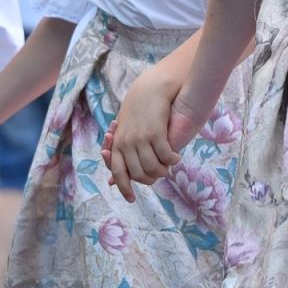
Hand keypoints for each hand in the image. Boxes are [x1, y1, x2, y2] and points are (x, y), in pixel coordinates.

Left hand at [102, 70, 182, 203]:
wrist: (150, 88)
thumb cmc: (138, 112)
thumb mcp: (124, 132)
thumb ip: (120, 155)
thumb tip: (111, 182)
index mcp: (117, 144)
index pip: (118, 172)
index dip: (124, 188)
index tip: (131, 199)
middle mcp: (126, 143)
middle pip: (138, 174)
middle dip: (150, 179)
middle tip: (160, 175)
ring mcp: (141, 138)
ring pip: (153, 168)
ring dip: (163, 171)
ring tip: (169, 167)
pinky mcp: (156, 133)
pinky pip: (166, 156)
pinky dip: (172, 160)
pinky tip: (176, 157)